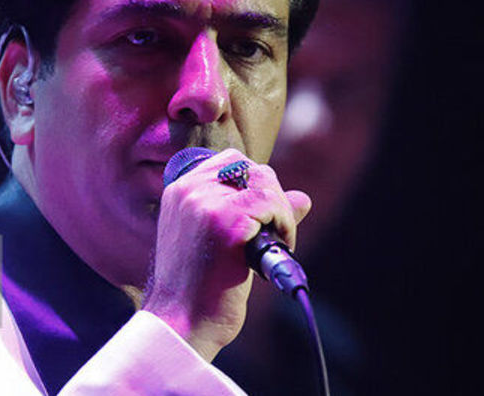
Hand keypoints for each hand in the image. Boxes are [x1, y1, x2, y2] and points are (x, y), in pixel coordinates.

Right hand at [142, 148, 311, 361]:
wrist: (181, 322)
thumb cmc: (198, 287)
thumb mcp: (219, 240)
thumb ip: (254, 213)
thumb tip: (303, 198)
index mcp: (179, 191)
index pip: (230, 162)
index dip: (255, 184)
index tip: (263, 216)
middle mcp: (189, 190)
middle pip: (251, 168)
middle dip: (273, 196)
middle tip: (276, 232)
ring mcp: (205, 203)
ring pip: (264, 183)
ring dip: (281, 212)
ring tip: (279, 241)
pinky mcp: (225, 222)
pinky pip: (271, 204)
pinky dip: (284, 225)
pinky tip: (279, 249)